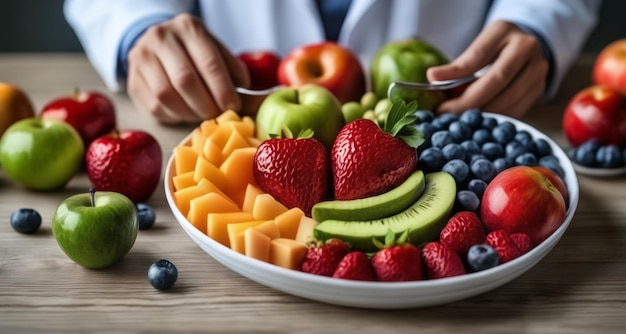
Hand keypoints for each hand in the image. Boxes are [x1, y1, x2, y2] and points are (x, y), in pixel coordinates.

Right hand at [126, 14, 249, 123]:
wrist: (158, 46)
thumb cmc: (196, 53)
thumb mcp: (217, 53)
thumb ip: (235, 73)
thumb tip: (258, 100)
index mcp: (189, 28)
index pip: (208, 62)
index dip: (222, 89)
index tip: (233, 107)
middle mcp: (161, 37)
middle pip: (185, 80)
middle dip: (206, 104)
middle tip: (218, 116)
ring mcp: (142, 57)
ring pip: (167, 95)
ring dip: (190, 113)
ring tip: (203, 116)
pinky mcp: (133, 80)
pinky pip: (154, 106)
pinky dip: (174, 116)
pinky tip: (185, 113)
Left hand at [427, 20, 548, 117]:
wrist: (527, 47)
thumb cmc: (496, 47)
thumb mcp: (479, 46)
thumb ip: (461, 64)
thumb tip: (433, 78)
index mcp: (504, 31)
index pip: (478, 55)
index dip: (455, 72)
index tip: (433, 82)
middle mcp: (526, 48)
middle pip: (495, 81)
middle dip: (467, 102)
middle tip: (445, 113)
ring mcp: (537, 69)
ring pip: (507, 99)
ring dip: (481, 114)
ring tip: (458, 119)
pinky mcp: (539, 89)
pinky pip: (515, 109)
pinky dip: (494, 117)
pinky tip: (478, 121)